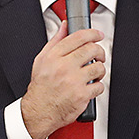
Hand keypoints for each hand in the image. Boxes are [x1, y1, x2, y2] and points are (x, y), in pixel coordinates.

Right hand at [21, 19, 105, 138]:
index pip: (78, 37)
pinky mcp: (81, 95)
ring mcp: (74, 81)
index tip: (98, 35)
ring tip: (94, 73)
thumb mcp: (41, 60)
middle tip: (98, 55)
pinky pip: (99, 86)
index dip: (92, 33)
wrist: (39, 111)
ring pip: (98, 67)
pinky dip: (97, 86)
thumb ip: (55, 41)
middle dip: (99, 51)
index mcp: (54, 57)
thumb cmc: (41, 87)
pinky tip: (90, 87)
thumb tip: (64, 27)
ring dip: (99, 70)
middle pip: (92, 50)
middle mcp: (64, 67)